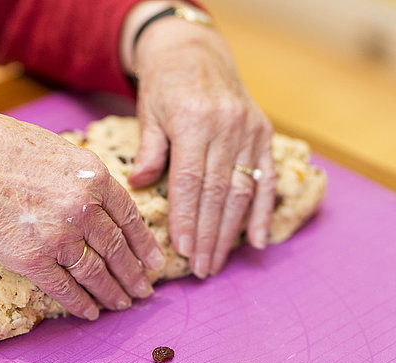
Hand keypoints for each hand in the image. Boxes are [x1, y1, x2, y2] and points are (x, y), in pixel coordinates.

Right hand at [0, 105, 164, 319]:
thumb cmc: (1, 148)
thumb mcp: (58, 150)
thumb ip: (84, 178)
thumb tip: (99, 201)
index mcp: (95, 177)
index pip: (131, 218)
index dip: (145, 244)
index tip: (155, 261)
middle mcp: (84, 209)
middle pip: (117, 249)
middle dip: (134, 274)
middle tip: (145, 290)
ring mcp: (60, 236)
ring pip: (96, 273)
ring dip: (113, 292)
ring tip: (123, 303)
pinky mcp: (33, 260)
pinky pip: (64, 288)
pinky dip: (80, 303)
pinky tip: (91, 312)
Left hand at [123, 9, 276, 277]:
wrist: (196, 51)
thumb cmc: (165, 84)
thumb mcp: (149, 110)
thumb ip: (150, 149)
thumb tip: (138, 185)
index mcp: (194, 121)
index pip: (190, 181)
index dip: (187, 218)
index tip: (182, 250)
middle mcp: (227, 127)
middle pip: (218, 193)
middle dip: (208, 235)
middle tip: (200, 269)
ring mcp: (250, 131)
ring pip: (242, 191)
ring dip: (230, 232)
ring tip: (218, 262)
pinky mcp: (263, 134)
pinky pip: (267, 178)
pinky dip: (263, 212)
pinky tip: (256, 241)